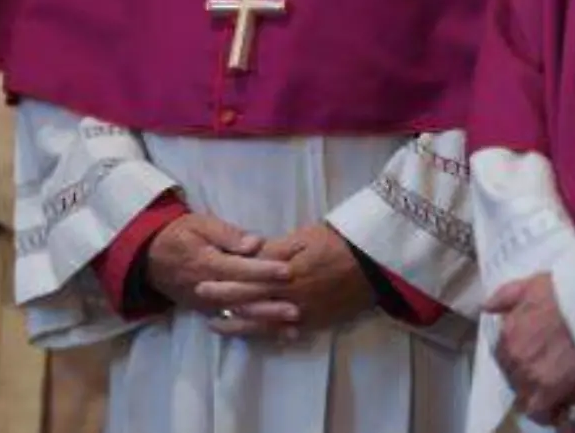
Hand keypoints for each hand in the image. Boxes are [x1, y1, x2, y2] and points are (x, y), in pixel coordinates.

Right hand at [145, 213, 294, 317]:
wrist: (149, 256)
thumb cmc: (179, 234)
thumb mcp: (201, 224)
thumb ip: (228, 235)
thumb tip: (254, 243)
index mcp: (207, 263)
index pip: (240, 269)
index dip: (264, 270)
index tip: (287, 271)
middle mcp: (207, 289)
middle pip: (242, 299)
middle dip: (270, 305)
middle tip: (296, 309)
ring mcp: (206, 304)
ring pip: (239, 317)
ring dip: (266, 323)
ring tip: (292, 328)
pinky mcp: (206, 312)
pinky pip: (233, 324)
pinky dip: (255, 331)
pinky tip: (276, 335)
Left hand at [200, 224, 373, 338]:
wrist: (373, 263)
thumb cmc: (336, 242)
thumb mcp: (302, 238)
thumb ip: (273, 250)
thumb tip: (248, 255)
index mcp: (285, 273)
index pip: (247, 280)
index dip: (223, 284)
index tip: (201, 286)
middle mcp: (290, 297)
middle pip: (251, 303)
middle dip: (224, 305)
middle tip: (201, 306)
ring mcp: (303, 313)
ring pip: (264, 323)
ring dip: (240, 325)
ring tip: (218, 326)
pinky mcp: (316, 322)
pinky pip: (287, 332)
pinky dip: (270, 335)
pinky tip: (256, 336)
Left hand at [486, 273, 574, 423]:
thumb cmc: (565, 293)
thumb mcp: (529, 285)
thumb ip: (504, 296)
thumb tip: (487, 308)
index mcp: (507, 333)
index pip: (503, 356)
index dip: (517, 360)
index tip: (533, 360)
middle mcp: (513, 355)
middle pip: (513, 377)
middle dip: (527, 378)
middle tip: (546, 375)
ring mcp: (530, 373)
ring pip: (525, 395)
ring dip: (536, 395)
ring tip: (552, 392)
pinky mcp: (550, 389)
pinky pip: (541, 411)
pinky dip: (547, 412)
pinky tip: (558, 407)